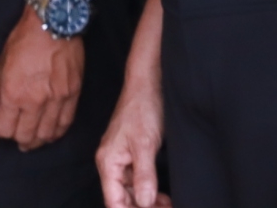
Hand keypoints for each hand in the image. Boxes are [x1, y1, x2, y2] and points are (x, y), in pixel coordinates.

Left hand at [0, 7, 84, 149]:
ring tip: (34, 139)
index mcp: (13, 94)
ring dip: (38, 140)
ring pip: (47, 133)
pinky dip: (57, 131)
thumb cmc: (24, 40)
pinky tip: (51, 132)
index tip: (0, 126)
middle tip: (17, 137)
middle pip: (26, 136)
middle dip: (18, 139)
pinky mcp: (74, 92)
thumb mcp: (0, 66)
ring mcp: (57, 98)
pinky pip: (66, 121)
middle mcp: (35, 100)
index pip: (4, 130)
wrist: (54, 23)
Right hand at [96, 80, 169, 207]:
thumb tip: (144, 202)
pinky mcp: (134, 151)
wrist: (149, 81)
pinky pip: (138, 177)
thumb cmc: (144, 107)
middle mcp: (112, 163)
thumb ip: (144, 174)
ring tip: (168, 205)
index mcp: (108, 163)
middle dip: (142, 207)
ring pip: (131, 189)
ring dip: (147, 200)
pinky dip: (149, 188)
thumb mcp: (146, 143)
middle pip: (122, 197)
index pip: (114, 201)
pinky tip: (162, 195)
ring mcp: (123, 157)